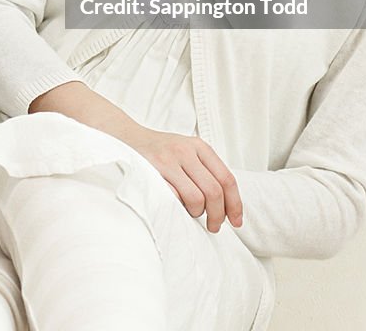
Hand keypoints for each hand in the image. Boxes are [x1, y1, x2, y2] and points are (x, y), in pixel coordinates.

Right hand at [125, 126, 242, 231]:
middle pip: (214, 191)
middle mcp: (185, 150)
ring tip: (190, 212)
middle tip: (214, 227)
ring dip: (196, 213)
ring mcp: (167, 160)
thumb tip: (229, 209)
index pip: (226, 179)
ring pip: (196, 199)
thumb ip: (207, 172)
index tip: (236, 222)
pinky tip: (175, 207)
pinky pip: (174, 200)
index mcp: (199, 146)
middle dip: (218, 216)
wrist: (128, 140)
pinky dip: (178, 210)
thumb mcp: (188, 153)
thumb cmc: (163, 153)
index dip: (235, 204)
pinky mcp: (152, 172)